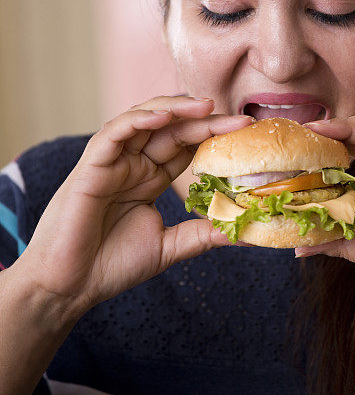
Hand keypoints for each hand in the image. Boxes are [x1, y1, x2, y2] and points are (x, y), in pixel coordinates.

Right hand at [15, 96, 252, 314]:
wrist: (69, 287)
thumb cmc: (110, 266)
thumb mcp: (168, 248)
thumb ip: (202, 234)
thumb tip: (244, 234)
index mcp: (149, 178)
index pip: (186, 147)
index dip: (214, 137)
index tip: (245, 135)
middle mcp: (132, 164)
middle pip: (172, 130)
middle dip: (206, 121)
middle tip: (239, 120)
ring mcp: (112, 162)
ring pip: (145, 120)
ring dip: (176, 109)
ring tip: (208, 107)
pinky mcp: (91, 166)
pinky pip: (115, 133)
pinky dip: (139, 120)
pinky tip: (164, 117)